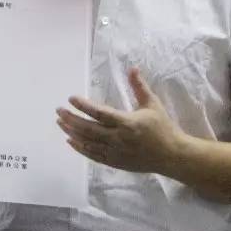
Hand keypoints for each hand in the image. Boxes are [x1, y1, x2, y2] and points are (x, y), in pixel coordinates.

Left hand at [56, 68, 184, 173]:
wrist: (172, 156)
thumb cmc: (163, 128)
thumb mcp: (153, 104)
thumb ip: (140, 87)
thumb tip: (132, 68)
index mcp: (127, 123)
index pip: (100, 113)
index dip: (84, 106)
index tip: (71, 98)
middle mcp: (118, 138)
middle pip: (89, 128)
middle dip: (71, 119)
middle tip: (58, 110)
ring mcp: (115, 152)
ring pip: (88, 143)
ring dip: (72, 132)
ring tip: (60, 123)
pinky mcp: (115, 162)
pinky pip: (93, 156)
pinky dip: (80, 148)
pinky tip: (70, 140)